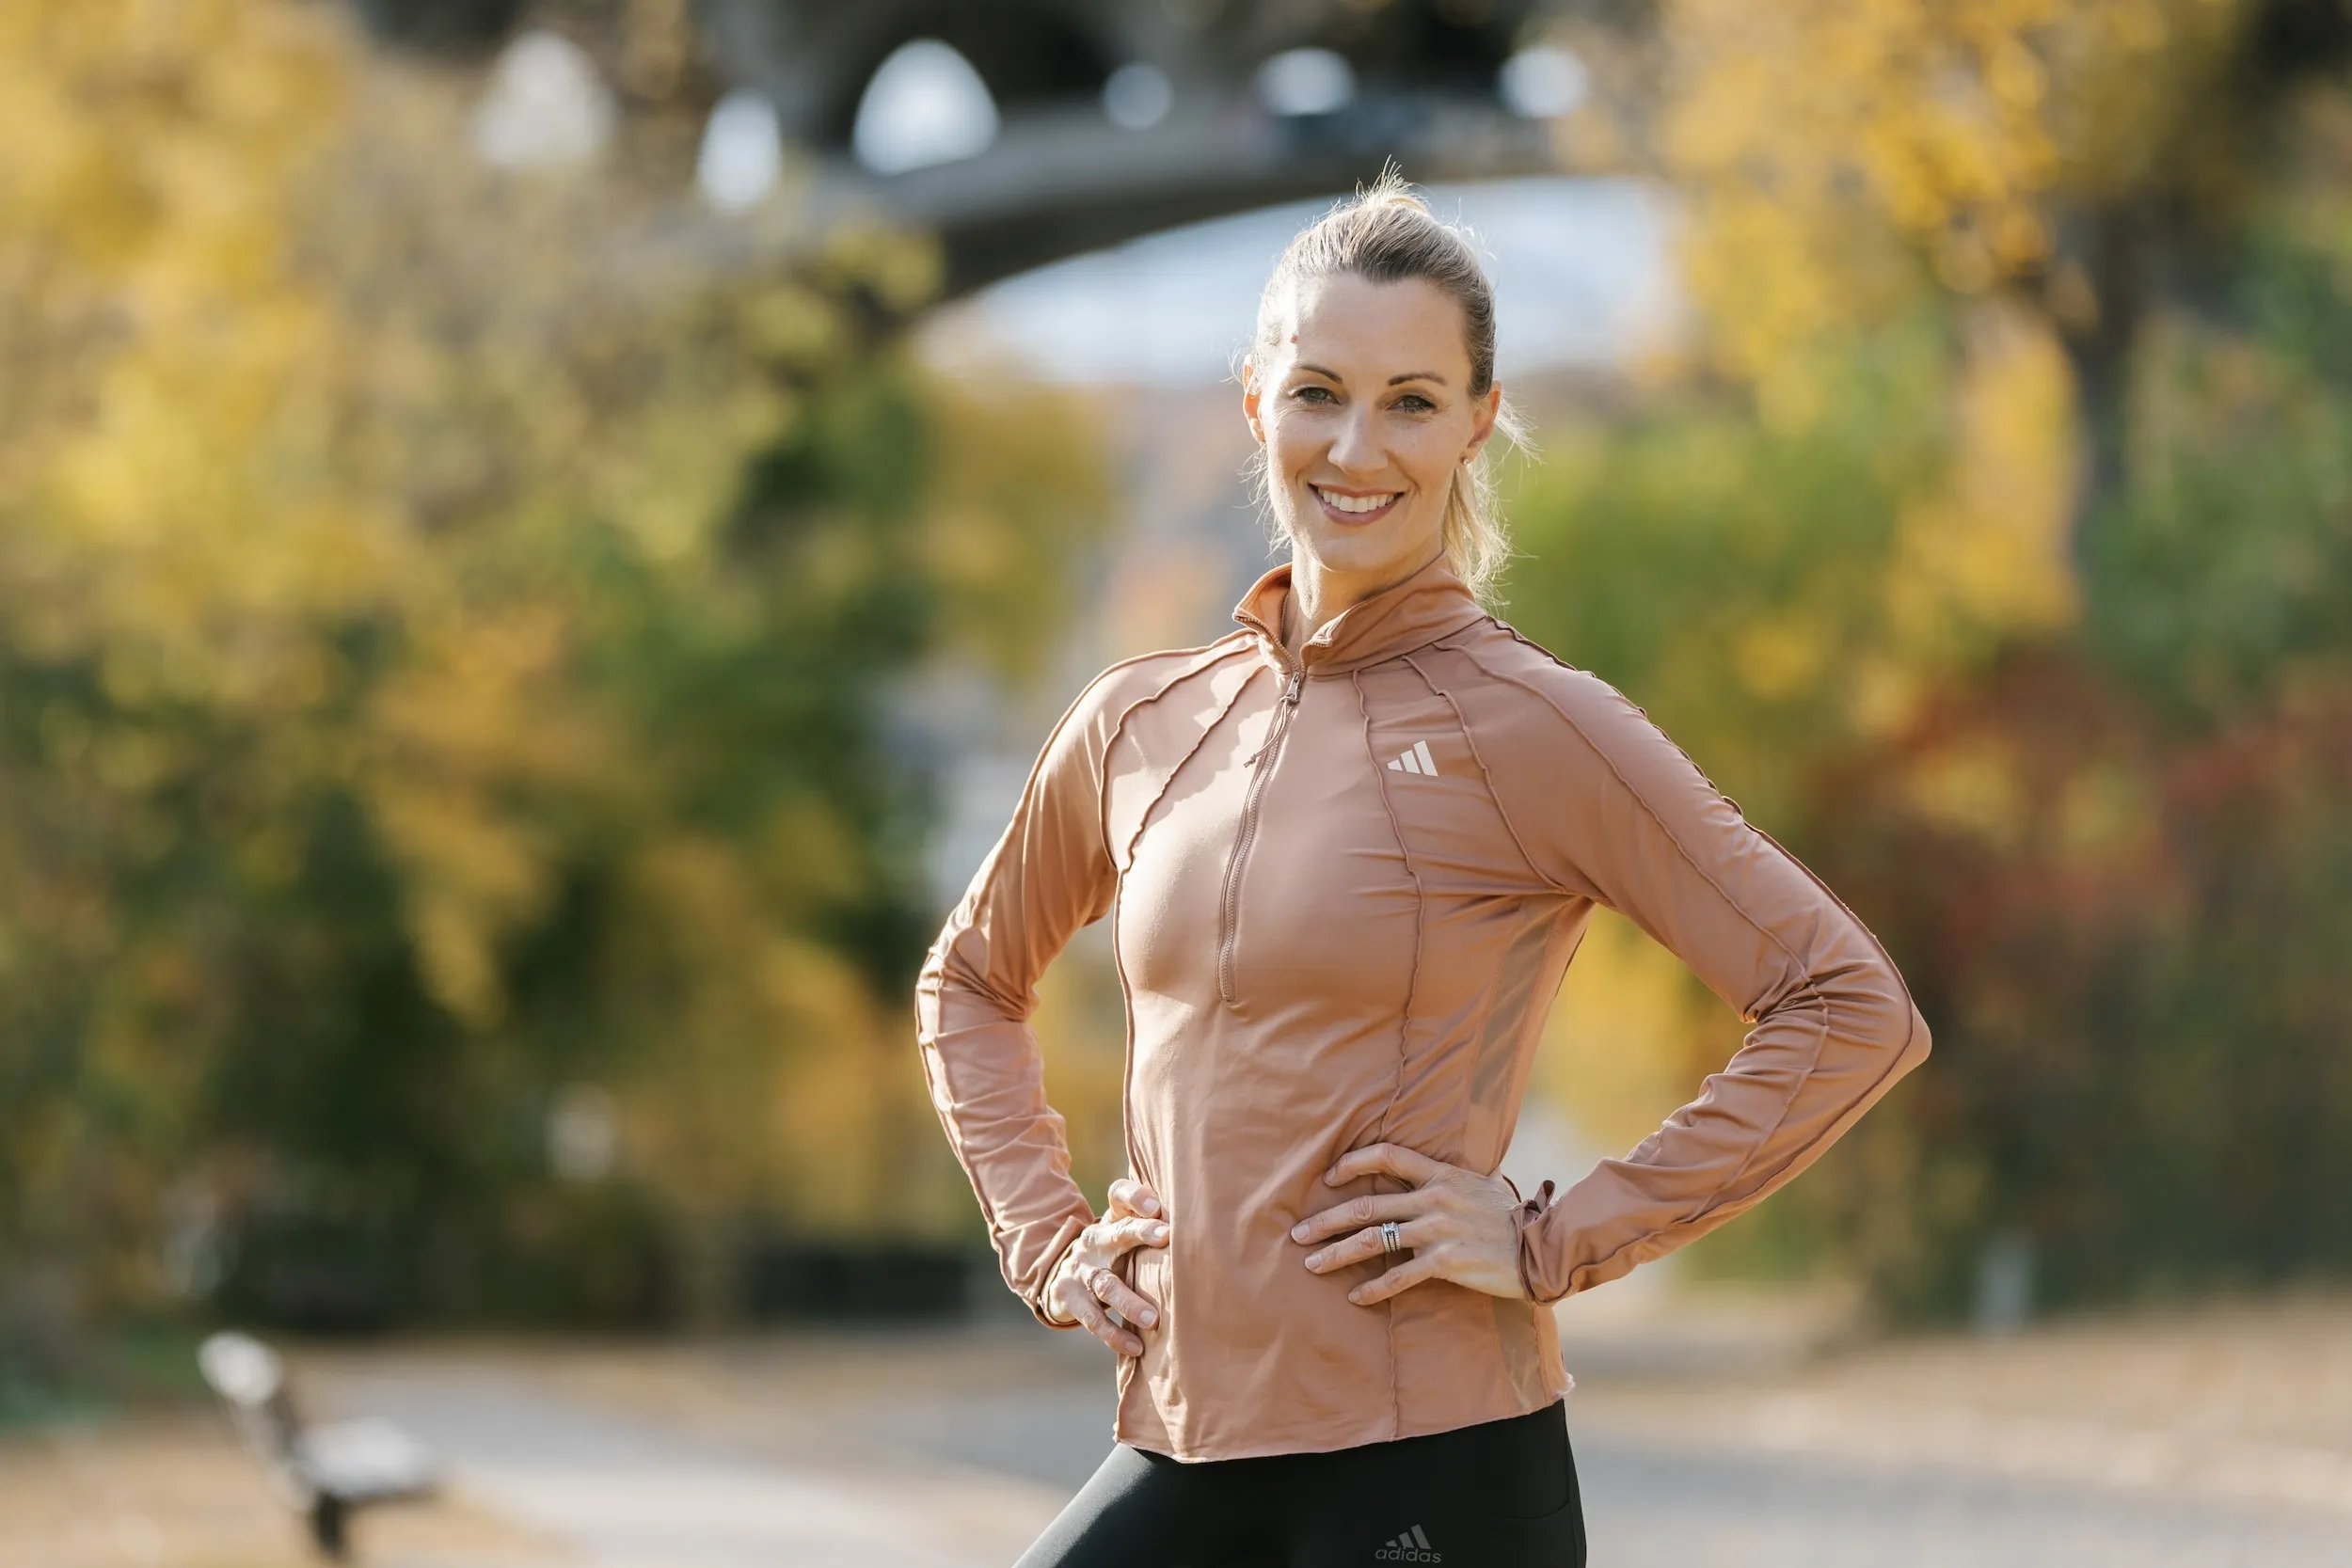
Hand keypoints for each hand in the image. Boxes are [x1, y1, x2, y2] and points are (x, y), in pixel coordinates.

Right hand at [1042, 1176, 1167, 1356]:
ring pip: (1105, 1284)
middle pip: (1116, 1232)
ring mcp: (1080, 1270)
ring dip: (1129, 1302)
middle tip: (1168, 1237)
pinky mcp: (1069, 1298)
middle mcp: (1095, 1241)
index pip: (1120, 1195)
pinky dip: (1114, 1335)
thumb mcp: (1125, 1236)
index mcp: (1111, 1221)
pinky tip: (1136, 1348)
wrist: (1059, 1274)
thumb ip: (1153, 1229)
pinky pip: (1093, 1320)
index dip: (1137, 1197)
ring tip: (1153, 1320)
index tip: (1158, 1206)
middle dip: (1140, 1233)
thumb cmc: (1112, 1255)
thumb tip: (1206, 1230)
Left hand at [1291, 1144, 1526, 1305]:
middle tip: (1298, 1233)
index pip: (1387, 1156)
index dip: (1352, 1163)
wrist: (1540, 1248)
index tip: (1329, 1178)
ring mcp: (1438, 1231)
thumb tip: (1440, 1164)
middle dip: (1326, 1220)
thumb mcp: (1484, 1182)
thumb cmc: (1511, 1216)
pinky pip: (1399, 1276)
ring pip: (1373, 1240)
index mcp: (1441, 1174)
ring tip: (1311, 1264)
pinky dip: (1373, 1288)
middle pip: (1366, 1206)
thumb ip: (1455, 1175)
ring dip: (1336, 1254)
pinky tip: (1354, 1297)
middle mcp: (1434, 1199)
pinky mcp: (1446, 1263)